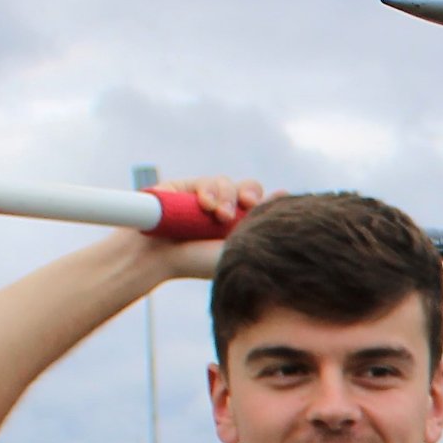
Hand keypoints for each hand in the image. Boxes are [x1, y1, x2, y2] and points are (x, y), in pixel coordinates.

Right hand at [141, 173, 273, 277]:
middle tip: (230, 212)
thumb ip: (259, 223)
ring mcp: (201, 197)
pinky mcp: (179, 189)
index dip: (258, 198)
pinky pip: (196, 180)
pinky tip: (199, 201)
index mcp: (240, 224)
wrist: (158, 260)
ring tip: (211, 210)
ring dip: (220, 193)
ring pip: (222, 182)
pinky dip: (199, 189)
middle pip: (245, 187)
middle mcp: (223, 208)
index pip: (258, 201)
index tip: (251, 205)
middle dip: (241, 193)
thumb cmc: (198, 262)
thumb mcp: (235, 247)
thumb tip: (285, 193)